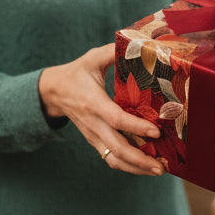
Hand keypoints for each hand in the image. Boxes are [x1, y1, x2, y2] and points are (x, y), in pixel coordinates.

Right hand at [38, 43, 165, 175]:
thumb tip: (140, 45)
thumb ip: (113, 52)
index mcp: (93, 103)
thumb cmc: (77, 72)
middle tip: (162, 166)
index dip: (136, 127)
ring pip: (113, 159)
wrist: (53, 92)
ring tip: (158, 170)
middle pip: (116, 148)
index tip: (156, 131)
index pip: (116, 119)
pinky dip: (128, 166)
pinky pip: (110, 158)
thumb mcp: (93, 58)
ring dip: (136, 167)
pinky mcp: (94, 141)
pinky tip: (145, 167)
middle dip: (140, 159)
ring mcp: (93, 136)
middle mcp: (93, 124)